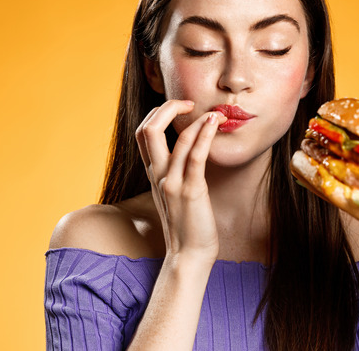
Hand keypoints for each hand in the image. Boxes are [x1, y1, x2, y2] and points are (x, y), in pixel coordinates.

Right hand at [135, 100, 226, 263]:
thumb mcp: (173, 192)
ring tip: (215, 113)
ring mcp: (173, 183)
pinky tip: (215, 124)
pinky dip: (205, 135)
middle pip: (149, 129)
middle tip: (189, 103)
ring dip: (198, 119)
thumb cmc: (187, 224)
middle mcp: (159, 175)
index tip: (179, 109)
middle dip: (168, 107)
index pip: (142, 132)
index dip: (158, 113)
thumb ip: (174, 171)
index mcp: (153, 173)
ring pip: (178, 139)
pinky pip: (196, 156)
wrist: (189, 255)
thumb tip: (188, 149)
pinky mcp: (192, 192)